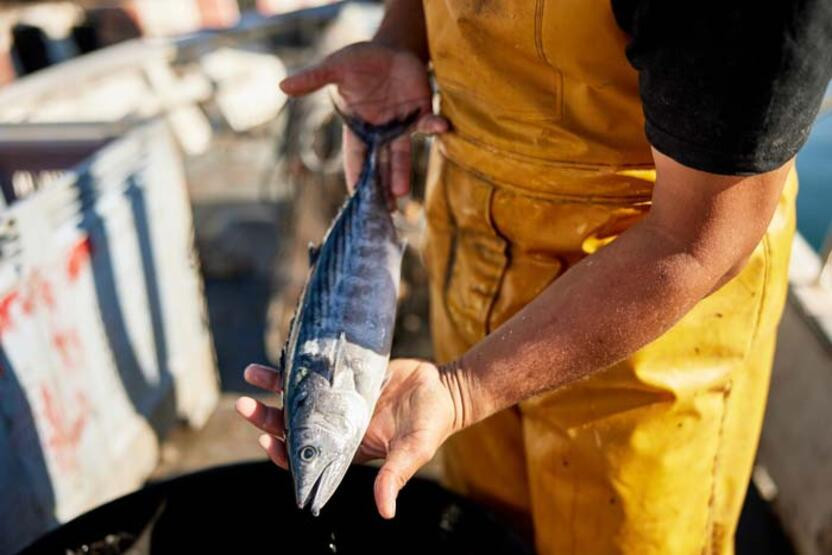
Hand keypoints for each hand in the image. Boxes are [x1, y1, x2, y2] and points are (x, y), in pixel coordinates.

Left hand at [236, 359, 460, 518]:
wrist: (443, 388)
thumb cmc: (430, 423)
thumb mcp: (412, 451)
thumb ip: (395, 476)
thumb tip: (386, 511)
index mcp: (347, 448)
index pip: (306, 456)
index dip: (284, 452)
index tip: (268, 441)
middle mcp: (337, 425)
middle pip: (293, 425)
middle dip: (267, 418)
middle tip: (244, 406)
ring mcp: (339, 399)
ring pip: (298, 396)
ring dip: (272, 389)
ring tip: (250, 375)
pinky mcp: (344, 376)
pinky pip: (315, 370)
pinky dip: (296, 365)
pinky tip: (278, 356)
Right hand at [279, 41, 447, 196]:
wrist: (391, 49)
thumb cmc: (359, 60)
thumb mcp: (335, 68)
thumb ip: (313, 79)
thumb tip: (282, 86)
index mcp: (358, 128)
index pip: (355, 157)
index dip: (355, 175)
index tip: (356, 196)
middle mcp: (380, 133)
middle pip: (379, 165)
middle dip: (381, 187)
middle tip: (382, 210)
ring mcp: (401, 126)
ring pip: (401, 155)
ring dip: (402, 173)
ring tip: (402, 194)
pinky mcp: (421, 113)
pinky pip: (428, 123)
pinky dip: (435, 126)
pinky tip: (441, 128)